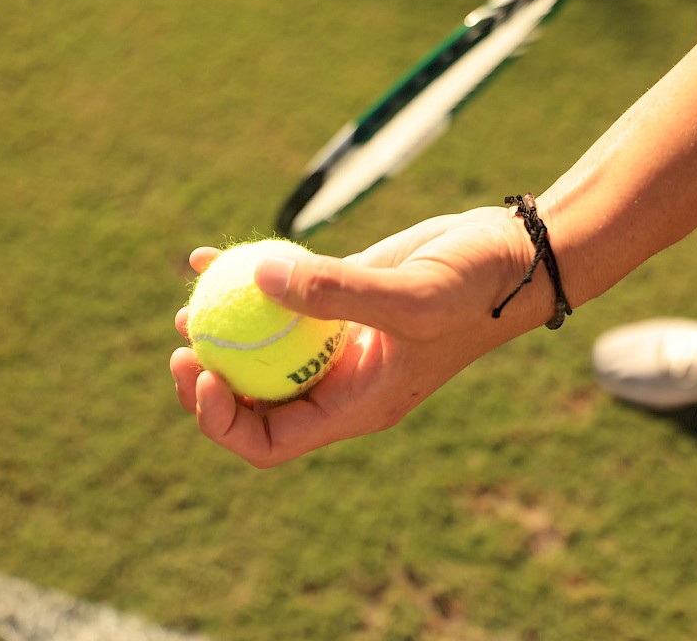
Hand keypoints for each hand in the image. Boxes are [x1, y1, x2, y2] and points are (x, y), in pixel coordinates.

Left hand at [170, 206, 542, 466]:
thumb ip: (339, 290)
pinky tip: (207, 257)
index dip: (222, 421)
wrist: (514, 255)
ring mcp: (337, 340)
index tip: (200, 373)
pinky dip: (243, 280)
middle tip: (182, 342)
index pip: (270, 441)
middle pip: (254, 401)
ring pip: (261, 349)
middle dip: (208, 381)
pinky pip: (279, 297)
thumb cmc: (477, 288)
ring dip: (220, 333)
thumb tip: (258, 277)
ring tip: (186, 307)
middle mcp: (338, 381)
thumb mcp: (414, 295)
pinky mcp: (340, 297)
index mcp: (354, 405)